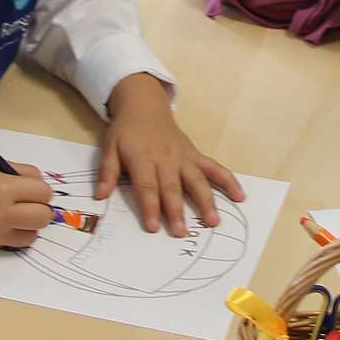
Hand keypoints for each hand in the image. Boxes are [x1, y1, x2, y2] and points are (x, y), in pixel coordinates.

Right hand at [0, 154, 52, 249]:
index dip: (41, 190)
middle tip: (30, 203)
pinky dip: (14, 234)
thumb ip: (22, 174)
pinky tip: (2, 223)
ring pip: (33, 235)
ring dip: (29, 224)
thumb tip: (44, 188)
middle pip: (43, 217)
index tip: (33, 189)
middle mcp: (0, 212)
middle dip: (40, 208)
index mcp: (3, 187)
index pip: (44, 193)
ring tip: (16, 215)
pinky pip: (15, 243)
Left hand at [101, 73, 243, 237]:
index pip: (147, 186)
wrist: (144, 106)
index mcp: (143, 158)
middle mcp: (166, 158)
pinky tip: (239, 196)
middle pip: (172, 187)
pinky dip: (228, 181)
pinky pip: (214, 168)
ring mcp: (184, 157)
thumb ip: (107, 172)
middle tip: (181, 232)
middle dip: (177, 210)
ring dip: (206, 201)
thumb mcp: (109, 147)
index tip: (153, 227)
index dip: (150, 206)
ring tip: (213, 221)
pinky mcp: (195, 155)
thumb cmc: (126, 131)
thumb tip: (100, 195)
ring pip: (197, 180)